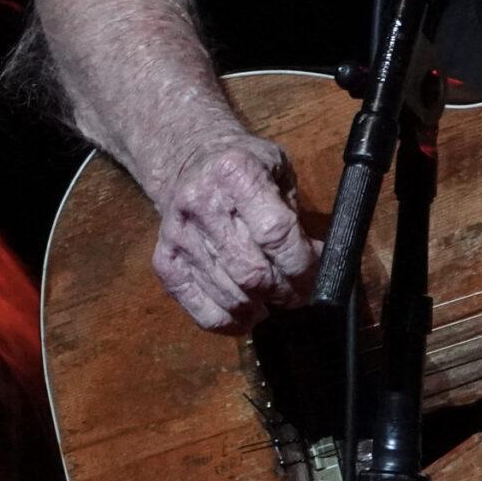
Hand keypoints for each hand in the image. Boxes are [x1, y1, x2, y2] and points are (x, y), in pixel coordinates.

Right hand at [147, 130, 318, 333]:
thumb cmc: (244, 165)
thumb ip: (294, 213)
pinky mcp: (164, 261)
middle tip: (299, 294)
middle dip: (284, 291)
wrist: (189, 158)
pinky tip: (247, 314)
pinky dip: (229, 322)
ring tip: (276, 301)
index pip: (274, 232)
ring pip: (229, 295)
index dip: (301, 263)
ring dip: (261, 308)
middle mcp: (201, 203)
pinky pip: (200, 309)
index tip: (315, 275)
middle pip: (251, 271)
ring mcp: (178, 235)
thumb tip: (316, 261)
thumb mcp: (277, 169)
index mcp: (235, 172)